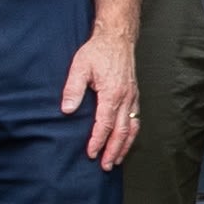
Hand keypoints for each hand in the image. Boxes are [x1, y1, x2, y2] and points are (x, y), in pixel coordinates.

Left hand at [59, 25, 140, 172]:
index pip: (105, 123)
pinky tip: (125, 141)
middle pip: (121, 131)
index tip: (90, 153)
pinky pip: (135, 120)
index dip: (98, 140)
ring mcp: (132, 98)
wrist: (117, 39)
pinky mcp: (134, 96)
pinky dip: (131, 135)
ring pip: (131, 128)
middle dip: (113, 150)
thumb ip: (73, 89)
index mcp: (112, 93)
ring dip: (124, 146)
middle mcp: (125, 98)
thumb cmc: (98, 52)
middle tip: (104, 165)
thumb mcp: (80, 66)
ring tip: (115, 160)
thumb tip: (67, 110)